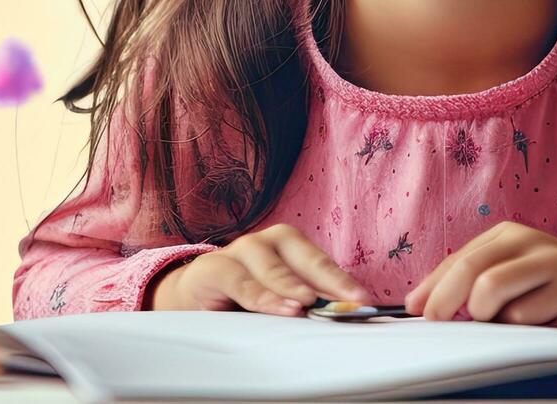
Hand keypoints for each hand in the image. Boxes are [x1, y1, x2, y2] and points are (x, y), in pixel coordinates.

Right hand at [149, 224, 370, 315]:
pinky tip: (280, 308)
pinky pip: (239, 281)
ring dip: (291, 286)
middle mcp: (263, 242)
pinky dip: (261, 296)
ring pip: (269, 265)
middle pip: (299, 255)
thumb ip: (305, 302)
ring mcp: (236, 251)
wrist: (192, 297)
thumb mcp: (277, 298)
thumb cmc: (243, 297)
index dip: (341, 279)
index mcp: (285, 245)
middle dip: (327, 278)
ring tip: (309, 305)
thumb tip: (343, 315)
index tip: (364, 300)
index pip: (318, 260)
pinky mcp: (212, 268)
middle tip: (348, 299)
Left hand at [404, 222, 556, 336]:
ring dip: (493, 318)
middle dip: (446, 301)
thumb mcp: (513, 270)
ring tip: (510, 319)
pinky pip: (528, 319)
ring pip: (496, 298)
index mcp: (510, 235)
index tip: (415, 310)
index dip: (432, 287)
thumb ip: (471, 281)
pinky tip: (543, 321)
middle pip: (473, 272)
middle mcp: (531, 244)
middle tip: (437, 322)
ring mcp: (555, 266)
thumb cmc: (555, 283)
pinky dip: (524, 328)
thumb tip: (420, 304)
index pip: (459, 260)